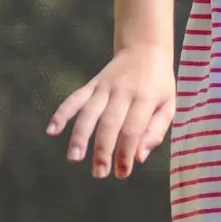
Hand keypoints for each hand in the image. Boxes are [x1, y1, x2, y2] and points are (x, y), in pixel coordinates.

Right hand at [45, 46, 176, 179]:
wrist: (145, 48)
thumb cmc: (159, 84)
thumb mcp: (168, 105)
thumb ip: (155, 131)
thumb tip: (139, 158)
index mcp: (145, 97)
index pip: (132, 129)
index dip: (126, 152)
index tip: (121, 173)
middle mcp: (123, 91)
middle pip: (110, 123)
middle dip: (103, 149)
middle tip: (99, 173)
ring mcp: (105, 86)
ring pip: (89, 112)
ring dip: (80, 135)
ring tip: (74, 157)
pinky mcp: (92, 83)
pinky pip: (75, 98)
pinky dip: (62, 113)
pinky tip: (52, 130)